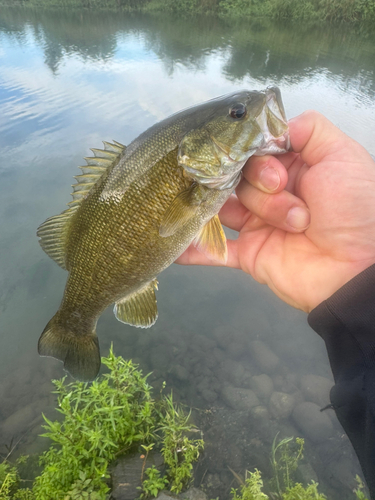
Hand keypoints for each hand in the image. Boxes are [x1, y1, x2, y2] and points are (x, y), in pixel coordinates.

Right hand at [177, 111, 374, 311]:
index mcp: (291, 169)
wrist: (359, 269)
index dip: (260, 160)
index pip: (255, 152)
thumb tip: (272, 124)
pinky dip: (194, 249)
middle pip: (237, 177)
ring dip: (247, 211)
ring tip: (276, 223)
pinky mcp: (249, 254)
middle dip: (260, 188)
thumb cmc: (355, 209)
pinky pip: (214, 251)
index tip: (280, 175)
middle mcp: (270, 194)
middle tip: (286, 200)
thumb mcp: (341, 155)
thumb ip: (308, 128)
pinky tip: (171, 246)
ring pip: (226, 207)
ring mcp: (257, 225)